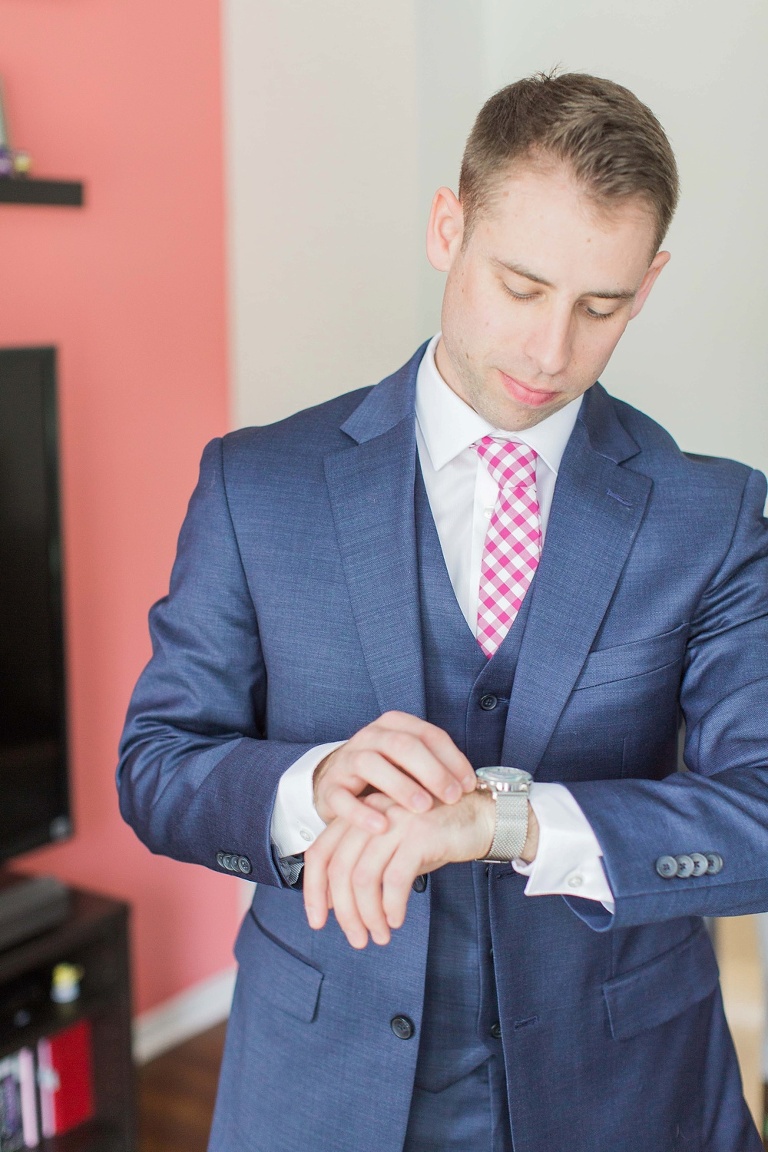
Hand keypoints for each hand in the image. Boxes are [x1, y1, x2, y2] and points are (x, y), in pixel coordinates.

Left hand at [303, 790, 495, 948]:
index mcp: (359, 815)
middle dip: (344, 911)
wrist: (481, 817)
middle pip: (339, 869)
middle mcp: (373, 813)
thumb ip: (362, 868)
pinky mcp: (420, 833)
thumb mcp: (391, 850)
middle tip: (357, 939)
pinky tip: (397, 919)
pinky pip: (395, 879)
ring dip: (368, 914)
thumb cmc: (433, 837)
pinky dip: (391, 905)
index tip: (318, 922)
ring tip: (380, 935)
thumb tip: (334, 904)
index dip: (313, 890)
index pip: (321, 853)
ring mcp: (396, 821)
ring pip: (364, 877)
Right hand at [313, 711, 475, 834]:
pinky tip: (382, 826)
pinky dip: (362, 812)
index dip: (452, 759)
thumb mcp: (410, 764)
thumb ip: (436, 767)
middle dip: (432, 771)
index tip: (469, 785)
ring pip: (371, 764)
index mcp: (394, 725)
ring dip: (401, 786)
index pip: (428, 734)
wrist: (337, 783)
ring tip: (423, 808)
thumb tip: (474, 786)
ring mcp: (347, 760)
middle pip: (402, 745)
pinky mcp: (330, 787)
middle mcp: (370, 737)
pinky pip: (342, 798)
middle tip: (452, 797)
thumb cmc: (386, 775)